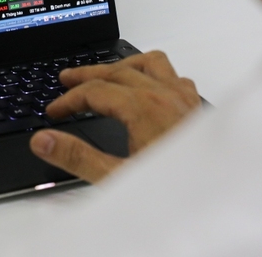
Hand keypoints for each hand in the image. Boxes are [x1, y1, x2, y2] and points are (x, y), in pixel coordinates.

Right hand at [30, 51, 200, 182]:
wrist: (217, 199)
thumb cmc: (175, 192)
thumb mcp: (117, 178)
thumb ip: (77, 157)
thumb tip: (44, 141)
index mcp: (144, 107)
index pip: (96, 91)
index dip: (70, 100)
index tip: (55, 111)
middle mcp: (166, 95)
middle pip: (118, 70)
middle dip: (88, 74)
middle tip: (67, 79)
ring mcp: (184, 99)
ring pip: (151, 63)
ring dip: (124, 65)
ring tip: (107, 72)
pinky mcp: (196, 109)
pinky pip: (175, 76)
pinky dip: (156, 75)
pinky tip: (150, 87)